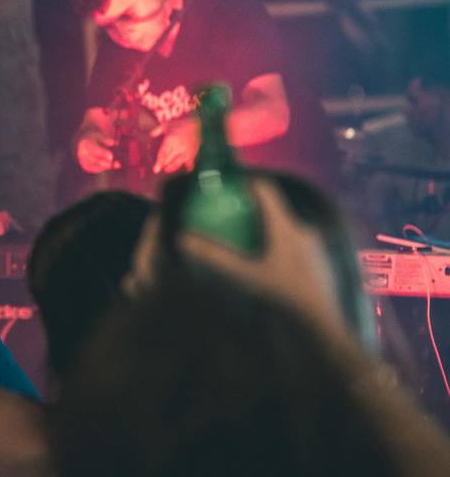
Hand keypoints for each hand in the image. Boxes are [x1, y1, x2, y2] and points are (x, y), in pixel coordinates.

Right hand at [76, 130, 117, 172]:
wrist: (81, 144)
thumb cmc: (93, 139)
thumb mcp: (99, 135)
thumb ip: (106, 139)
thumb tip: (114, 142)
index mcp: (85, 144)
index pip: (94, 150)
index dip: (103, 154)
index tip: (111, 156)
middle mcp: (82, 153)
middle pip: (94, 160)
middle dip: (106, 163)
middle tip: (117, 164)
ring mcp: (82, 160)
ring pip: (95, 166)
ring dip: (106, 167)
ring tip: (116, 165)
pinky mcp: (85, 166)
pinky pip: (94, 169)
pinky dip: (102, 168)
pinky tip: (109, 166)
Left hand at [151, 115, 199, 173]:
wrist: (194, 123)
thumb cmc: (178, 124)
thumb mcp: (166, 125)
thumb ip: (157, 131)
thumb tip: (151, 136)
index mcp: (170, 140)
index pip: (163, 154)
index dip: (159, 163)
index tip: (156, 170)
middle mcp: (178, 147)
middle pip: (168, 161)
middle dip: (164, 165)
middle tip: (161, 167)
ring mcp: (186, 151)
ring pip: (177, 164)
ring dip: (172, 168)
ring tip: (167, 169)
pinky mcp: (193, 154)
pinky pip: (190, 165)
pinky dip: (186, 168)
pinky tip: (183, 169)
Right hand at [177, 177, 344, 337]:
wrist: (324, 328)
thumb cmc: (284, 298)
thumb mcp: (244, 276)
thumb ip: (213, 257)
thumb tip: (182, 239)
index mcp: (285, 226)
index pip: (264, 188)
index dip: (244, 180)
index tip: (224, 185)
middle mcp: (302, 229)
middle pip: (273, 207)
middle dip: (250, 208)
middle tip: (228, 215)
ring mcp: (313, 246)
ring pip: (284, 227)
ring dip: (264, 229)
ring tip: (244, 241)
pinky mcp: (318, 263)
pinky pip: (292, 245)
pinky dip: (275, 247)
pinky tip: (264, 264)